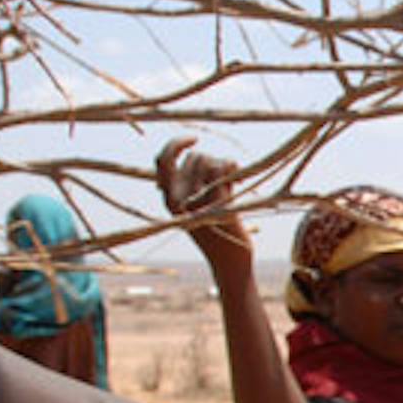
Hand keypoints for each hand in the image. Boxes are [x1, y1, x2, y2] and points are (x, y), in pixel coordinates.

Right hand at [154, 137, 249, 269]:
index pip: (162, 160)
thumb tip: (189, 153)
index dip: (176, 144)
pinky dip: (232, 167)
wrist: (229, 262)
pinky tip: (239, 184)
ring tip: (232, 186)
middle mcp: (177, 199)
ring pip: (209, 160)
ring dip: (224, 166)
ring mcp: (196, 200)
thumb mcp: (194, 209)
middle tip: (224, 181)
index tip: (193, 139)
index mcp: (168, 199)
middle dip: (212, 162)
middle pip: (194, 157)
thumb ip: (187, 184)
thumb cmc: (216, 233)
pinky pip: (222, 167)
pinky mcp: (217, 202)